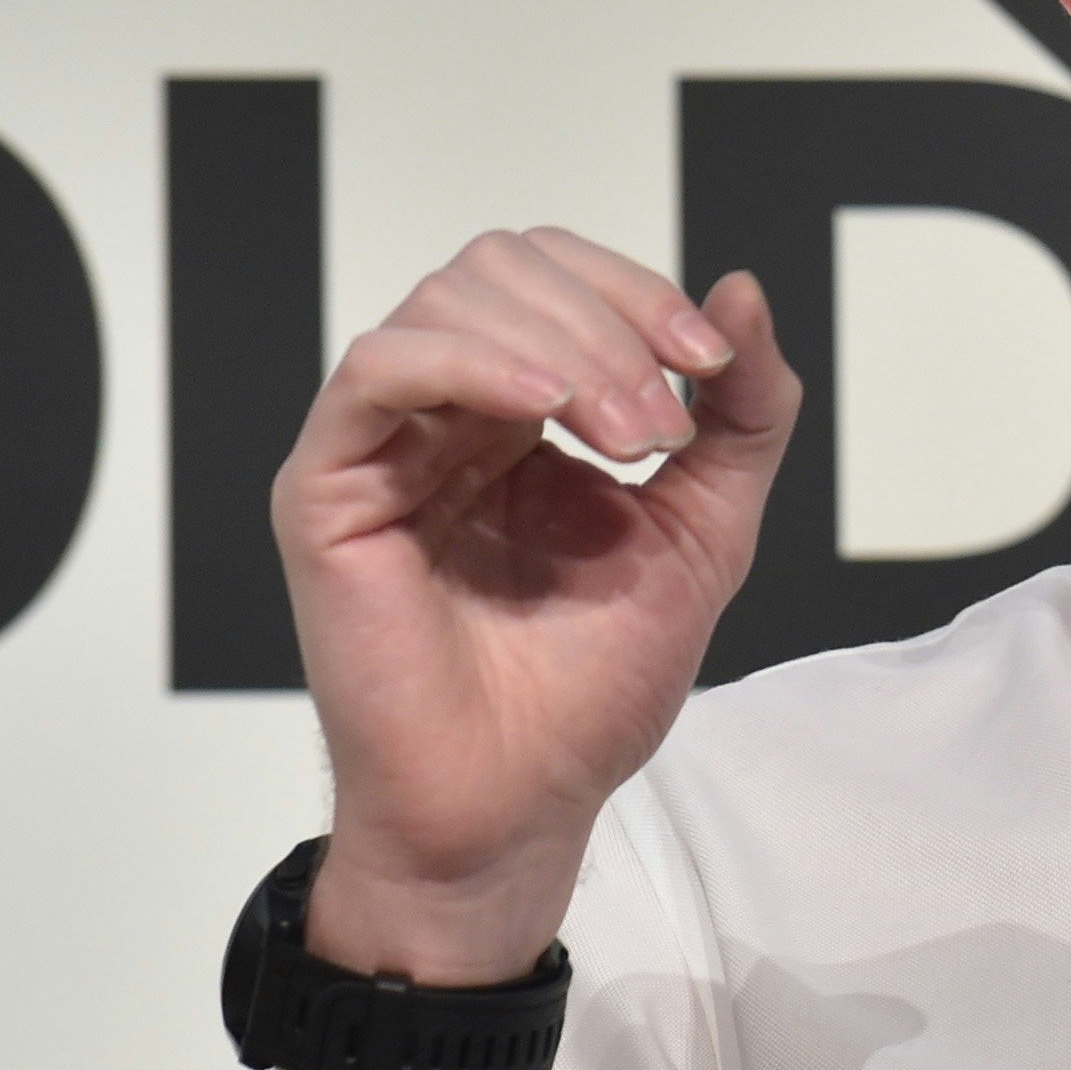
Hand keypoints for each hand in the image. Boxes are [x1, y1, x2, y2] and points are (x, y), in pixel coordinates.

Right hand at [271, 228, 803, 979]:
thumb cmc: (590, 689)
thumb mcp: (706, 531)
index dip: (637, 293)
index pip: (560, 279)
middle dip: (606, 319)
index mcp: (518, 415)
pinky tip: (543, 404)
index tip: (712, 365)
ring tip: (627, 438)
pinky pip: (376, 371)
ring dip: (562, 345)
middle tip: (662, 424)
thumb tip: (741, 291)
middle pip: (501, 268)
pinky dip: (468, 362)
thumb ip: (742, 417)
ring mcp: (379, 447)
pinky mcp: (328, 490)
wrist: (522, 801)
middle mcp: (442, 415)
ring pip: (445, 302)